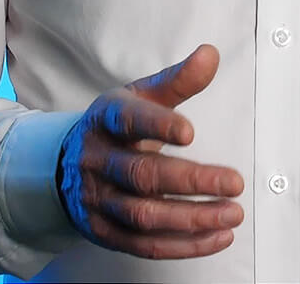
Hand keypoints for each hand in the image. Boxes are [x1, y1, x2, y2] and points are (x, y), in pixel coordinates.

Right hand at [56, 43, 244, 259]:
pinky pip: (144, 244)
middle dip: (191, 181)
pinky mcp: (104, 231)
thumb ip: (177, 79)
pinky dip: (184, 246)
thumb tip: (211, 54)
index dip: (157, 126)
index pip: (127, 121)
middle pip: (141, 175)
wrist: (64, 166)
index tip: (190, 132)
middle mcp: (98, 160)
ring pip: (144, 215)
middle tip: (234, 183)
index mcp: (106, 120)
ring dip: (192, 220)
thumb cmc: (116, 127)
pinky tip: (217, 236)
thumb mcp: (140, 96)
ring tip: (232, 213)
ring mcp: (98, 199)